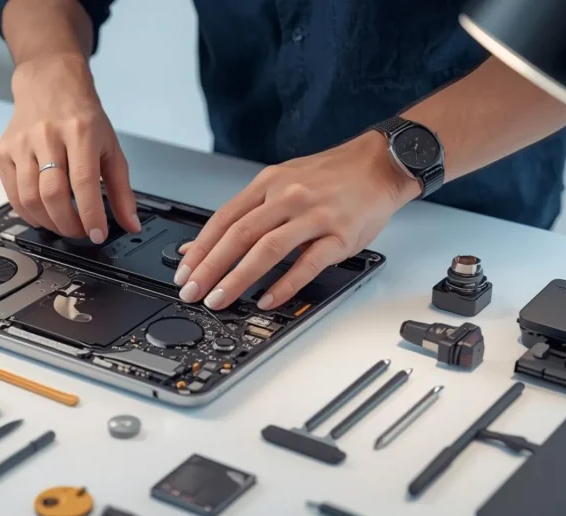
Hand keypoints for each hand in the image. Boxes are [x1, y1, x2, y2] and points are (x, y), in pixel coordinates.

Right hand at [0, 53, 141, 241]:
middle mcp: (47, 135)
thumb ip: (122, 189)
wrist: (50, 84)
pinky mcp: (3, 151)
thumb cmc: (82, 116)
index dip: (90, 215)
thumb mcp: (110, 148)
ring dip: (49, 222)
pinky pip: (12, 194)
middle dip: (68, 224)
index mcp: (80, 131)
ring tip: (63, 224)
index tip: (98, 234)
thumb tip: (131, 223)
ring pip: (29, 198)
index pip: (84, 182)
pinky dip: (28, 213)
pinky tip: (43, 214)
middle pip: (53, 194)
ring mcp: (21, 143)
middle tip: (80, 232)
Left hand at [174, 132, 417, 310]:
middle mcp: (288, 197)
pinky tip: (267, 300)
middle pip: (239, 235)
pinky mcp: (340, 236)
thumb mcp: (283, 181)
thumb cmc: (331, 176)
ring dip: (238, 278)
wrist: (382, 163)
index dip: (200, 248)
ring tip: (220, 299)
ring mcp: (314, 216)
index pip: (224, 218)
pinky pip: (307, 263)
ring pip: (267, 249)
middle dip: (211, 267)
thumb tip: (204, 243)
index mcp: (269, 183)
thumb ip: (246, 211)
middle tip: (193, 292)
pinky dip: (284, 284)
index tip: (183, 272)